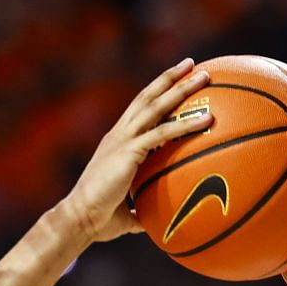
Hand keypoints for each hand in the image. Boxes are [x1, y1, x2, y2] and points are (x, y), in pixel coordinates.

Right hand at [58, 60, 214, 243]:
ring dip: (181, 88)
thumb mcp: (123, 213)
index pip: (138, 110)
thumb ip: (138, 212)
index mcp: (116, 144)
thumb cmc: (97, 221)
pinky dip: (186, 124)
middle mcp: (118, 135)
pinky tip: (207, 119)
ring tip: (205, 75)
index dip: (156, 93)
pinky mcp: (128, 151)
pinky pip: (163, 133)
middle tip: (191, 64)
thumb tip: (153, 222)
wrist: (79, 220)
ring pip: (156, 106)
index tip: (174, 80)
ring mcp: (122, 140)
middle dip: (170, 78)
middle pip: (147, 97)